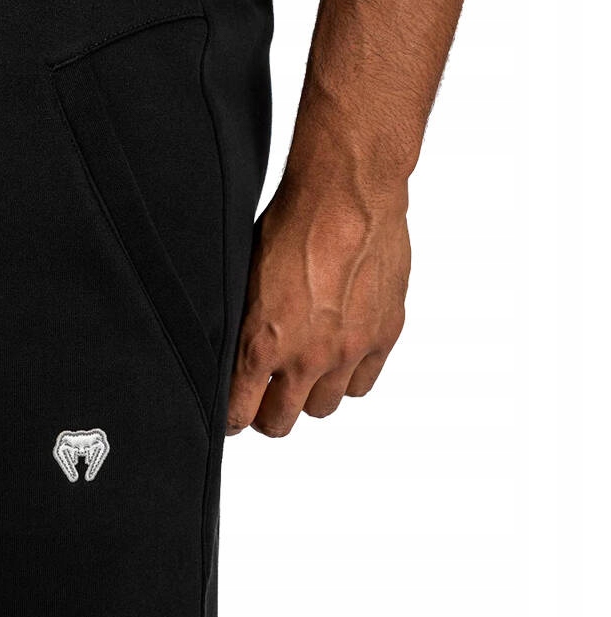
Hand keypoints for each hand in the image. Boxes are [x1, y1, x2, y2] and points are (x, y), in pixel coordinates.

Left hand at [227, 179, 409, 436]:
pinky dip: (348, 376)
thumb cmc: (290, 225)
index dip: (232, 418)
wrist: (346, 194)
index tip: (233, 413)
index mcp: (261, 345)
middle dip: (268, 413)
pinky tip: (337, 352)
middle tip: (266, 395)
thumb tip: (234, 359)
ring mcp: (348, 350)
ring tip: (304, 369)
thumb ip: (243, 329)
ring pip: (323, 408)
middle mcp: (306, 357)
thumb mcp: (245, 280)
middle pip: (281, 423)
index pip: (239, 414)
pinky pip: (362, 384)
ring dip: (309, 394)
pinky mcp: (383, 336)